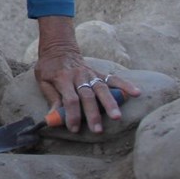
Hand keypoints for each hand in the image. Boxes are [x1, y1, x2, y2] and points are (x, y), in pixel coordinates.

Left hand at [34, 17, 140, 133]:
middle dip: (93, 114)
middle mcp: (78, 76)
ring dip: (110, 103)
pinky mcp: (99, 73)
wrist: (58, 48)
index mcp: (62, 79)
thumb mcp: (43, 81)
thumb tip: (53, 117)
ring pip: (102, 88)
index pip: (70, 99)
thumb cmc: (48, 68)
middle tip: (98, 130)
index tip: (74, 128)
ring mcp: (90, 74)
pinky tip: (136, 92)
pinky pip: (113, 78)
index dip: (72, 115)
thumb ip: (51, 97)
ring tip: (117, 117)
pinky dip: (125, 85)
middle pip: (87, 96)